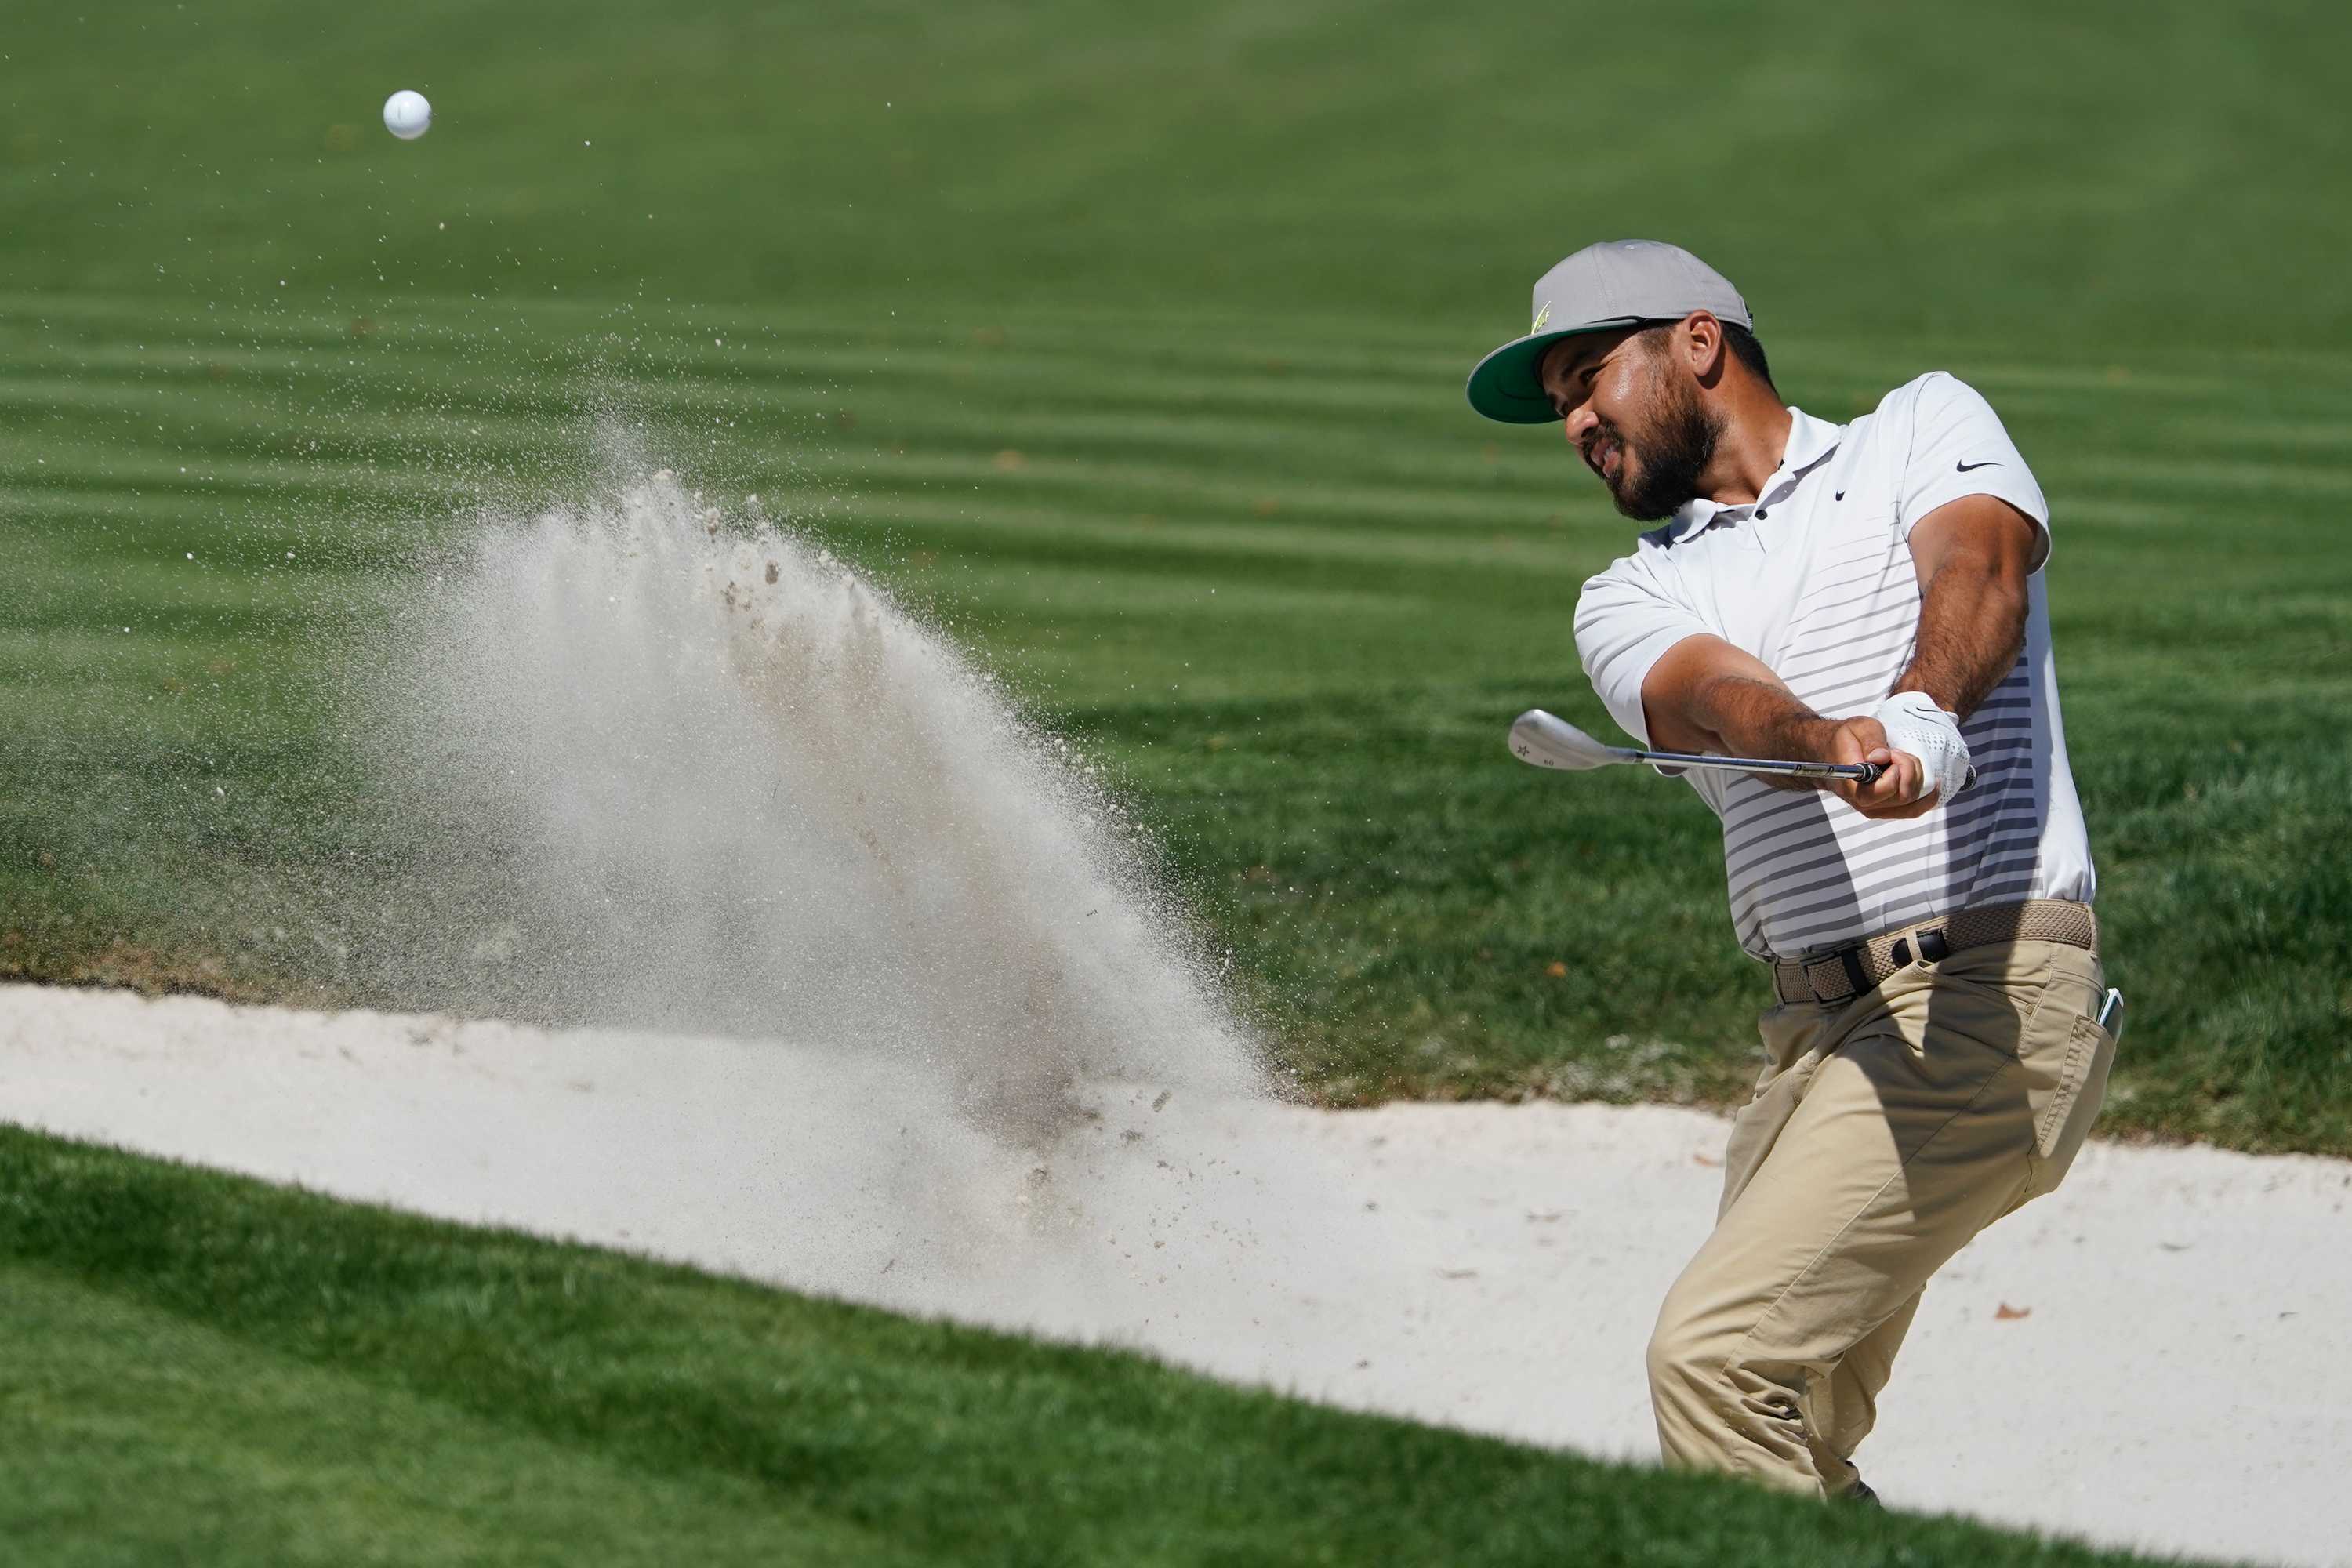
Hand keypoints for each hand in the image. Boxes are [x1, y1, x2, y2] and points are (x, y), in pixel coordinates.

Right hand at [1823, 717, 1939, 818]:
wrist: (1833, 751)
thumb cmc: (1846, 739)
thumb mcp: (1859, 728)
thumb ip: (1871, 741)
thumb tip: (1881, 757)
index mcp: (1851, 783)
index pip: (1880, 792)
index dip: (1895, 773)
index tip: (1891, 755)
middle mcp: (1862, 802)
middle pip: (1902, 796)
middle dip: (1908, 770)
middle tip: (1896, 753)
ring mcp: (1874, 809)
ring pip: (1911, 803)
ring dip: (1915, 778)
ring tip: (1901, 761)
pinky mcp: (1884, 809)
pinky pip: (1912, 811)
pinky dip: (1925, 798)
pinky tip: (1932, 785)